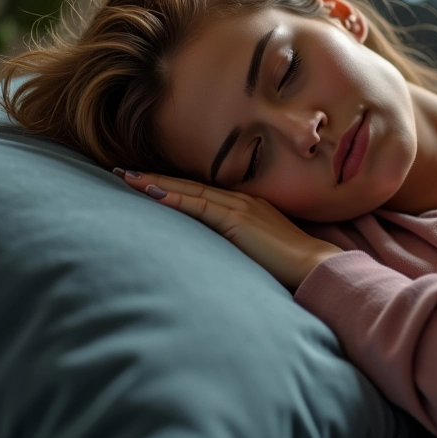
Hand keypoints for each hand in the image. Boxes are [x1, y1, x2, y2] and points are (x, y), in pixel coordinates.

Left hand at [115, 169, 341, 288]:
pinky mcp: (237, 220)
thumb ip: (239, 243)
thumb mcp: (260, 249)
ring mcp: (239, 207)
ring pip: (189, 190)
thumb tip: (215, 253)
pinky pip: (198, 206)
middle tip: (122, 171)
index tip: (144, 180)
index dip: (172, 184)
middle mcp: (241, 200)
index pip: (201, 192)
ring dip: (156, 182)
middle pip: (189, 185)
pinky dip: (173, 197)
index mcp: (246, 206)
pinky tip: (151, 193)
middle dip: (155, 177)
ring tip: (126, 177)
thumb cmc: (291, 264)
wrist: (314, 266)